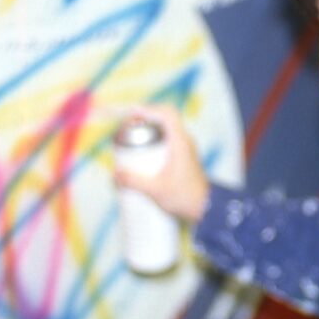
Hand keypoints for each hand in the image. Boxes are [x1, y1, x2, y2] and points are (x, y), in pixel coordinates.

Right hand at [113, 104, 209, 224]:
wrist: (205, 209)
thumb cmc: (185, 198)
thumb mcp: (155, 190)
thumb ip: (133, 181)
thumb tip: (114, 173)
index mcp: (180, 142)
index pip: (166, 113)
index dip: (147, 109)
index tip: (129, 115)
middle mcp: (184, 141)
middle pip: (162, 119)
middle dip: (142, 121)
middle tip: (124, 132)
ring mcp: (184, 148)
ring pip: (164, 130)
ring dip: (147, 132)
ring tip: (129, 142)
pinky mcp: (182, 156)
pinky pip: (165, 141)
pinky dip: (152, 142)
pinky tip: (141, 155)